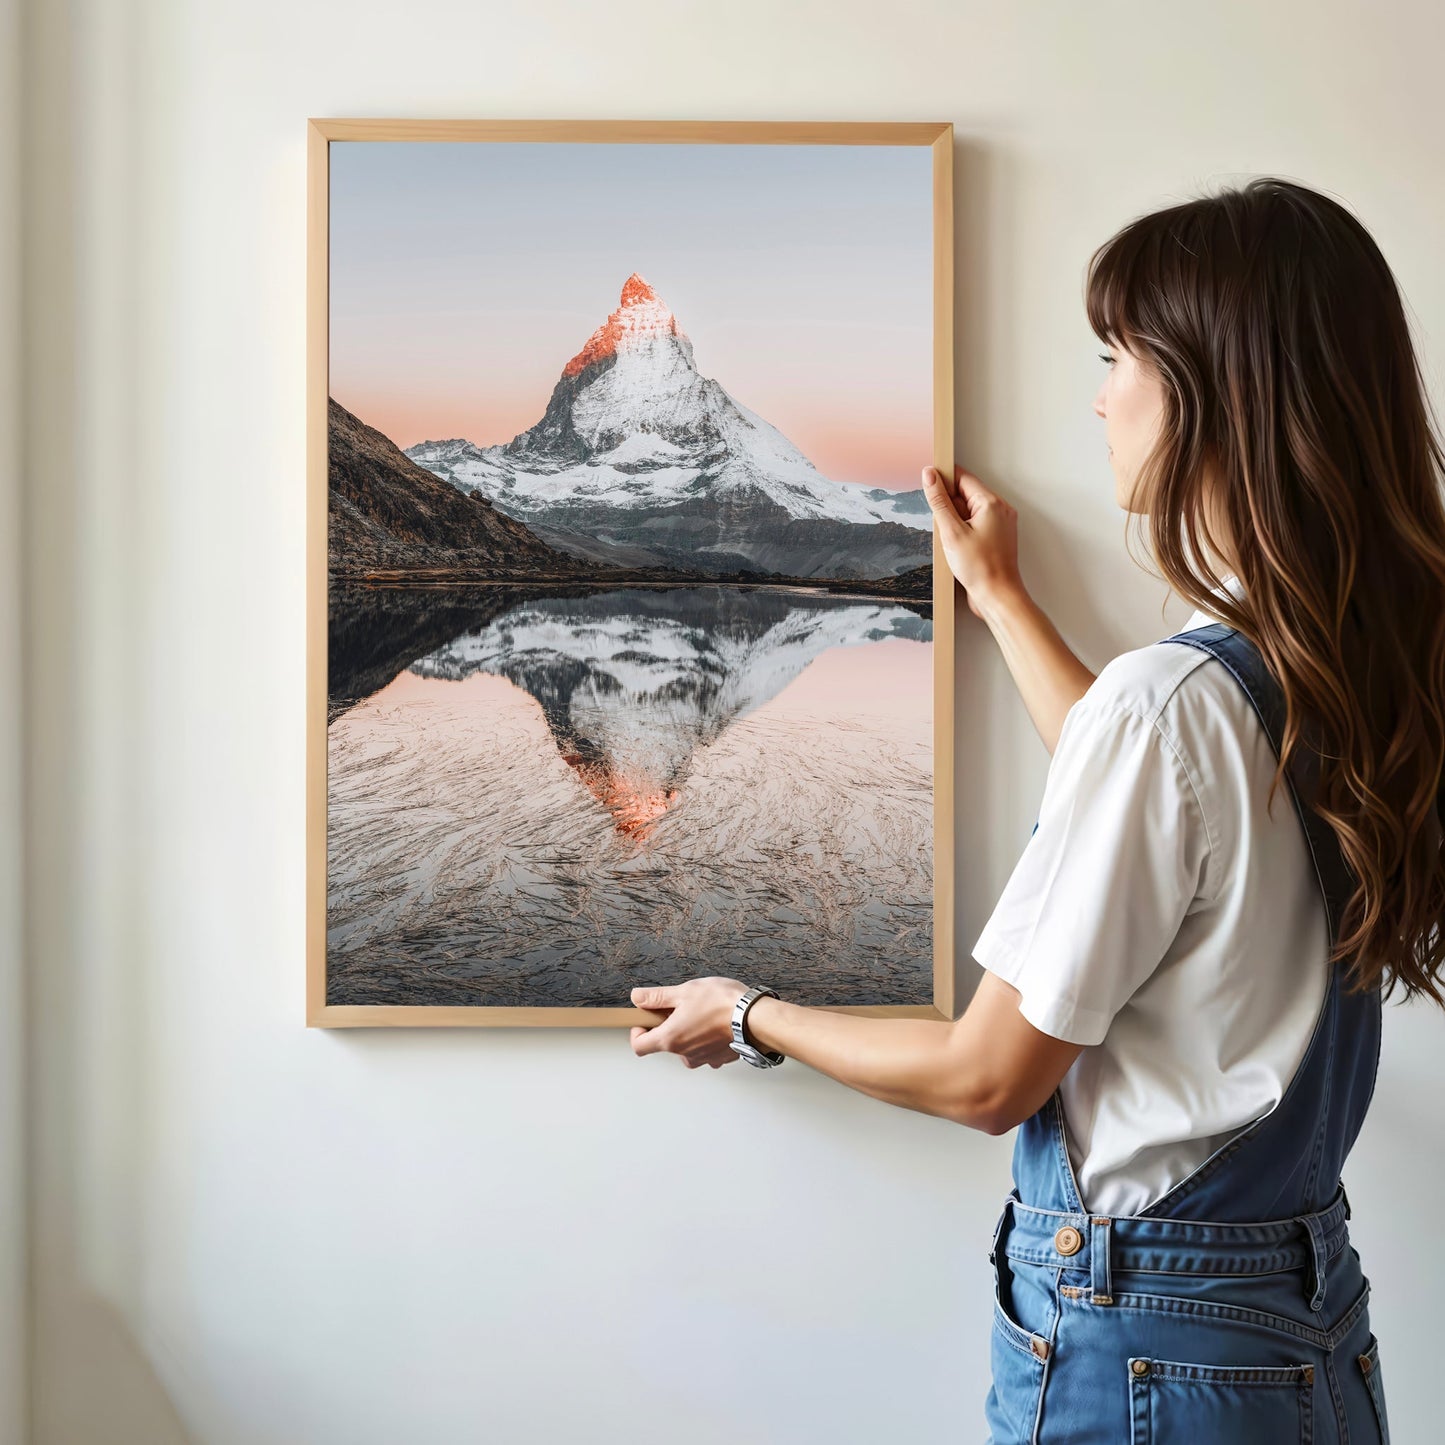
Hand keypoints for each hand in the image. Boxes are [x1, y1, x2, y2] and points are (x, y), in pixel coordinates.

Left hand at [629, 977, 748, 1068]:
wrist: (755, 1018)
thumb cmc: (722, 1004)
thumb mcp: (684, 992)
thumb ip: (657, 997)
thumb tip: (637, 997)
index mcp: (670, 1038)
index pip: (639, 1046)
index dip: (637, 1032)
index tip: (645, 1019)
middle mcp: (684, 1054)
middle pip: (664, 1044)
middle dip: (668, 1026)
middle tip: (680, 1008)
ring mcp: (703, 1058)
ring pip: (686, 1048)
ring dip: (688, 1033)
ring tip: (702, 1013)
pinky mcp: (720, 1058)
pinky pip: (705, 1050)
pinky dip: (706, 1038)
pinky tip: (716, 1022)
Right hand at [920, 464, 1025, 619]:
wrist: (997, 596)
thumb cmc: (980, 568)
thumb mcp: (951, 531)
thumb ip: (939, 501)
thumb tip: (930, 475)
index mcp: (991, 503)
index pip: (963, 478)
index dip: (943, 479)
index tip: (928, 483)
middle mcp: (1000, 510)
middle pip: (966, 494)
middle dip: (948, 506)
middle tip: (943, 527)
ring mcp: (1000, 523)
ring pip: (969, 510)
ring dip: (954, 521)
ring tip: (953, 541)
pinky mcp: (996, 537)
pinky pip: (975, 524)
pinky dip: (962, 531)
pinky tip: (958, 547)